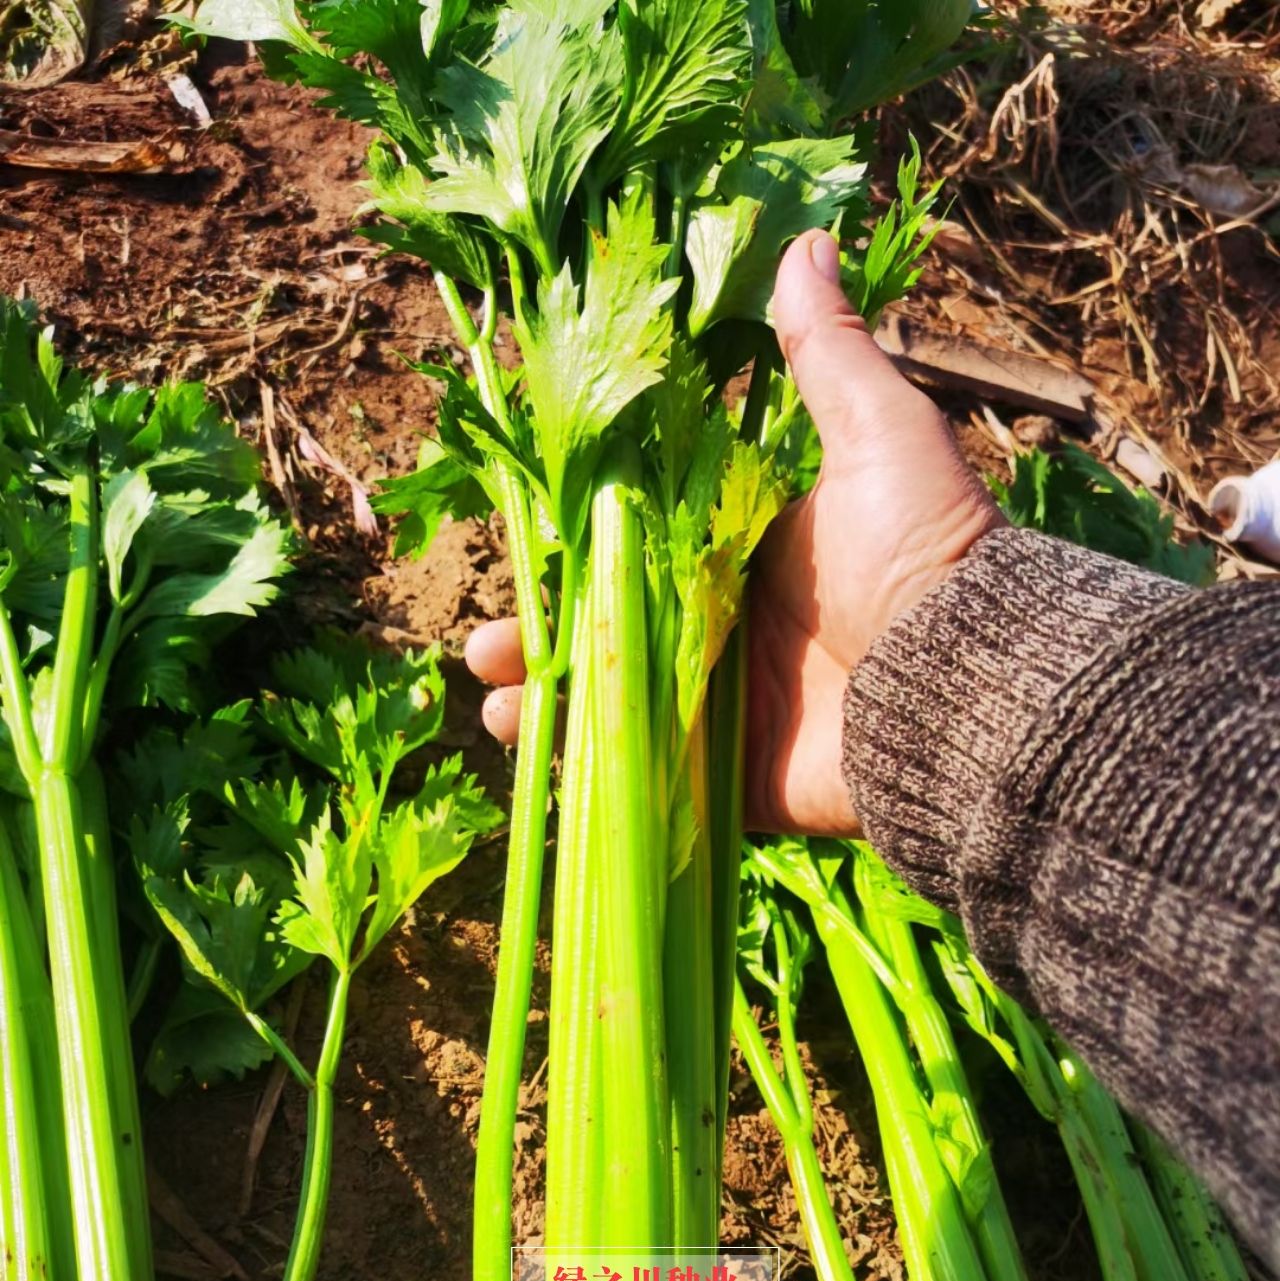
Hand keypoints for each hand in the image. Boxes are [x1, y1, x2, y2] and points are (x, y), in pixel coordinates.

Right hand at [465, 230, 1002, 833]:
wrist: (966, 686)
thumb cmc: (922, 552)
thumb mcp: (876, 434)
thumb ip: (827, 353)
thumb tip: (804, 236)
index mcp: (749, 545)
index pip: (638, 538)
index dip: (576, 542)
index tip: (522, 536)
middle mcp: (729, 626)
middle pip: (609, 627)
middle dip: (542, 632)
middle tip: (485, 640)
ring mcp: (726, 708)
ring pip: (612, 702)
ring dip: (546, 702)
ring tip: (495, 701)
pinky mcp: (732, 778)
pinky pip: (643, 776)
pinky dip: (585, 770)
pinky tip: (531, 753)